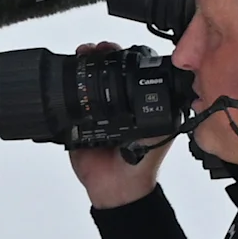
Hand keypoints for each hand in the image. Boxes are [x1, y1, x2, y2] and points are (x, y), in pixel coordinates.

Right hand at [65, 43, 166, 207]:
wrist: (114, 188)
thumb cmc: (140, 165)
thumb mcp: (157, 136)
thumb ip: (162, 116)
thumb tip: (173, 96)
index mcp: (136, 104)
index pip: (130, 72)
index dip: (124, 56)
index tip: (117, 49)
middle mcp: (116, 105)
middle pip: (106, 71)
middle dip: (101, 55)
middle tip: (98, 49)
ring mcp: (95, 113)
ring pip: (87, 82)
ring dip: (83, 65)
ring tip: (82, 54)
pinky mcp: (76, 124)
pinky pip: (68, 105)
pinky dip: (64, 88)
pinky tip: (64, 75)